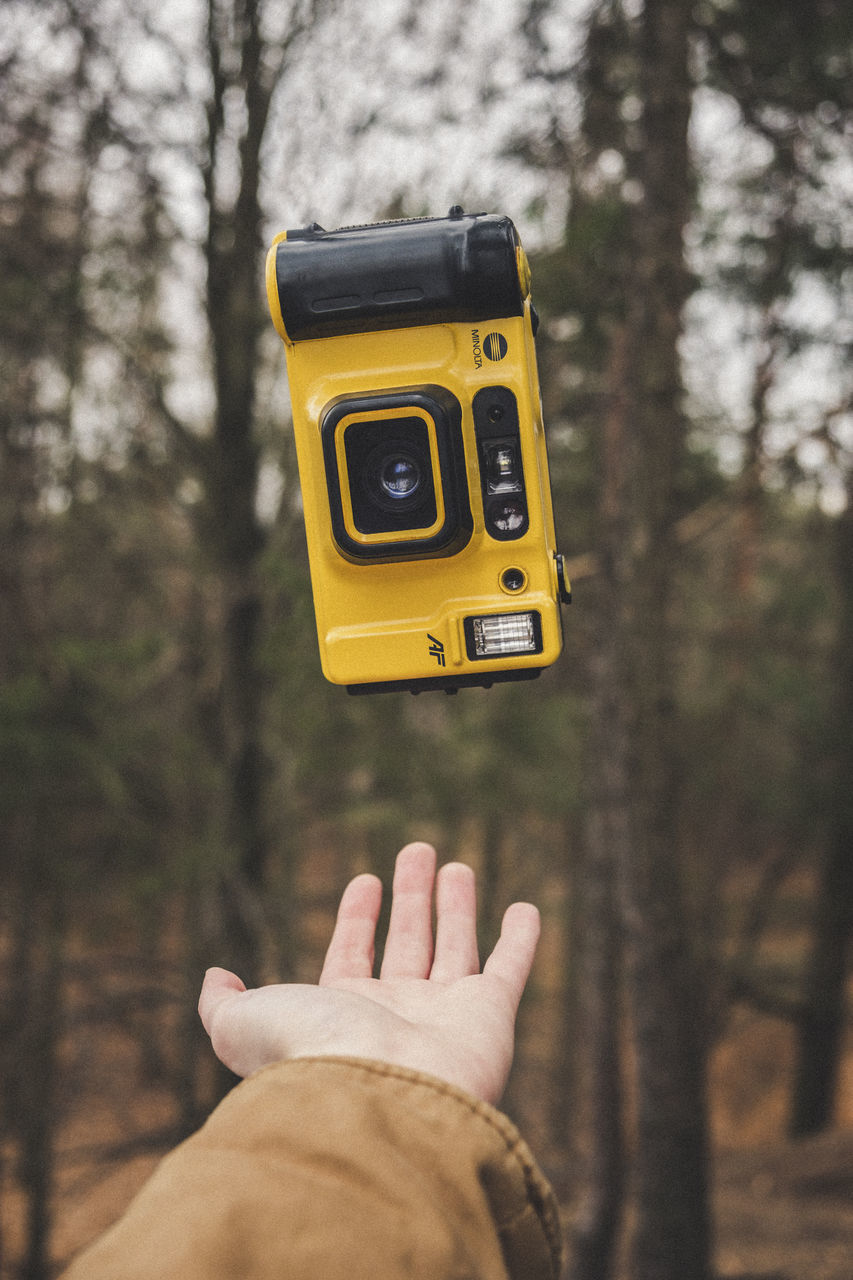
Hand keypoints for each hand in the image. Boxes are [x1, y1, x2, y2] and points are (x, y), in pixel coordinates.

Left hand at [198, 841, 540, 1104]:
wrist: (380, 1096)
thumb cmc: (311, 1056)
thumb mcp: (242, 1023)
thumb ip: (221, 1004)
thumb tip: (215, 977)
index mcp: (344, 1013)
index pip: (352, 956)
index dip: (357, 917)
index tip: (364, 880)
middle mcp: (397, 1015)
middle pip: (407, 943)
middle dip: (411, 897)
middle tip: (418, 851)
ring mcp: (446, 1016)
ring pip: (454, 948)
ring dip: (455, 906)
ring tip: (455, 865)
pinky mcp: (491, 1016)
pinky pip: (510, 969)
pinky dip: (522, 940)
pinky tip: (526, 908)